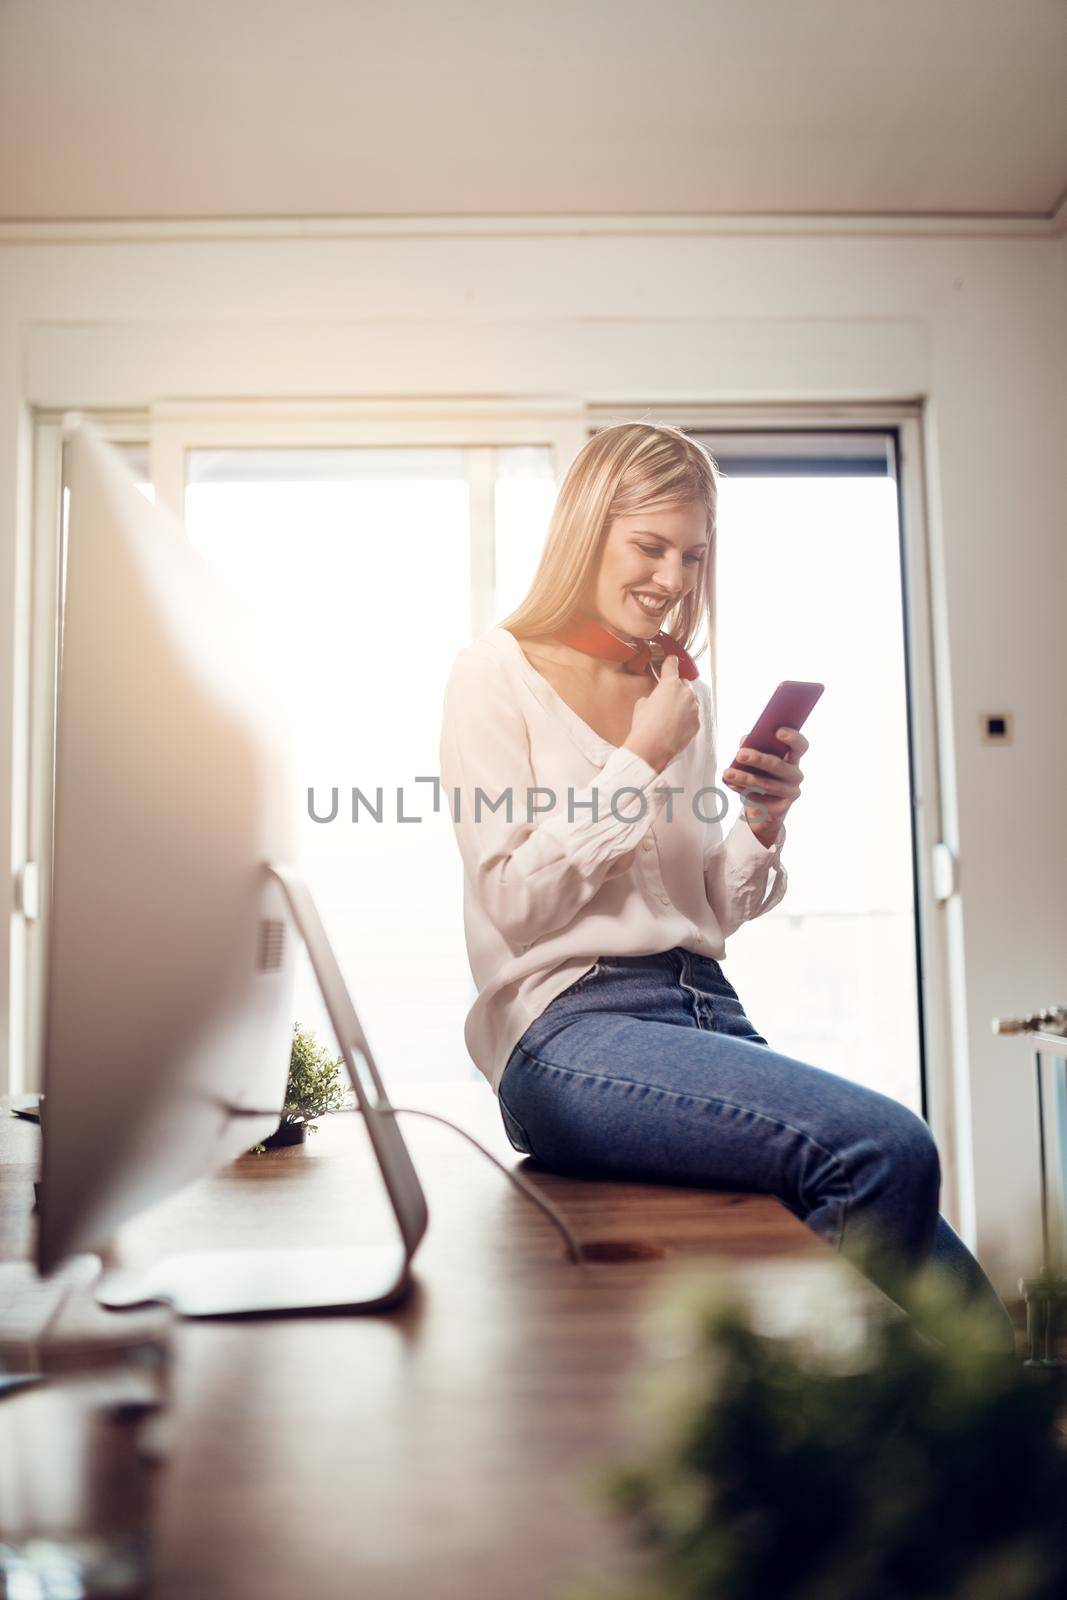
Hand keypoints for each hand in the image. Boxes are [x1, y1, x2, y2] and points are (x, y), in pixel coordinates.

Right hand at [623, 655, 699, 772]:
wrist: (651, 748)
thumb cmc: (644, 725)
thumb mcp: (641, 703)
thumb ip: (653, 695)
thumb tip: (656, 698)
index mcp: (670, 684)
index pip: (672, 665)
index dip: (670, 662)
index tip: (672, 661)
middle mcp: (686, 693)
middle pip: (684, 684)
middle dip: (676, 688)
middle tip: (665, 699)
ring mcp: (694, 708)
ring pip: (690, 700)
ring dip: (682, 704)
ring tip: (669, 717)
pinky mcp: (697, 723)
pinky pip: (692, 715)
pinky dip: (686, 718)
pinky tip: (674, 726)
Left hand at [722, 727, 807, 847]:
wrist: (764, 807)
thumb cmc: (761, 774)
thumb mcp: (758, 759)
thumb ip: (754, 746)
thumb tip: (745, 740)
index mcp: (793, 758)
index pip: (800, 746)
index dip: (793, 737)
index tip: (778, 731)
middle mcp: (795, 775)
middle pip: (779, 766)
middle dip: (758, 759)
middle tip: (739, 754)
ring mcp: (790, 792)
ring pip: (767, 784)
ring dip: (745, 778)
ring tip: (728, 773)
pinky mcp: (781, 808)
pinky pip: (761, 800)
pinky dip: (744, 791)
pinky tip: (732, 785)